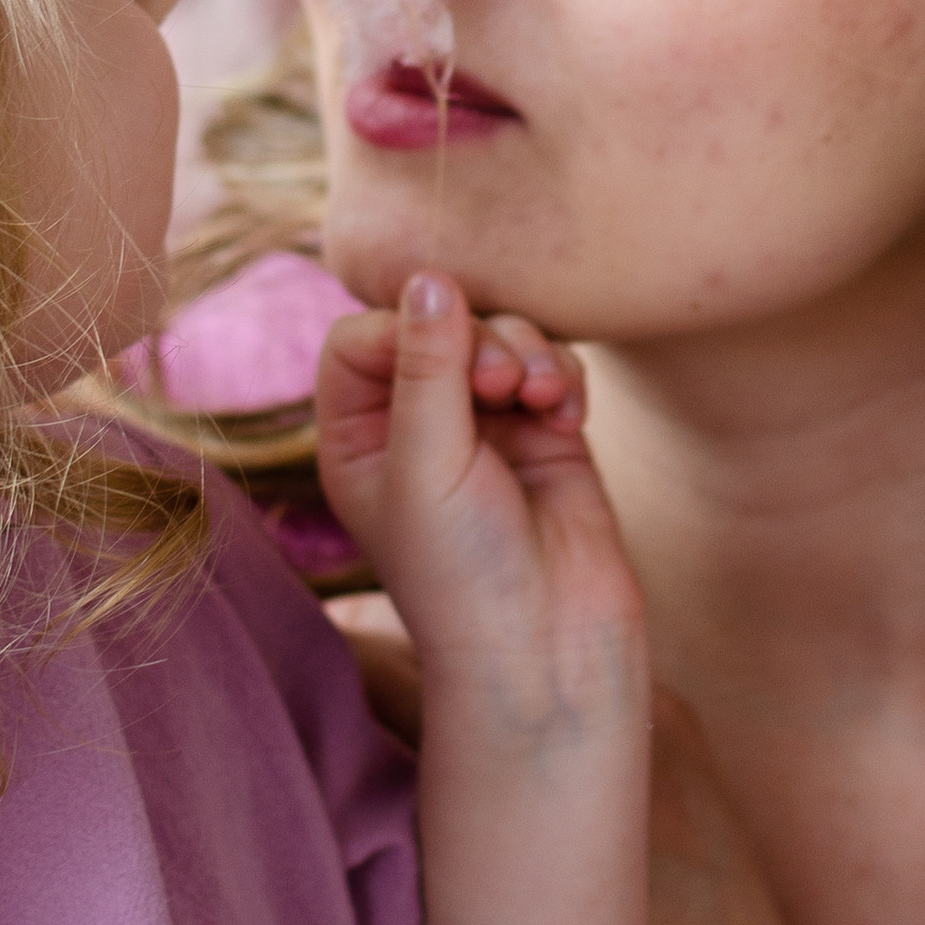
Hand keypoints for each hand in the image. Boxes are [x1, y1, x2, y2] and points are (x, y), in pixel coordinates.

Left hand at [315, 275, 643, 743]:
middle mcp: (416, 428)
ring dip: (527, 353)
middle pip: (437, 324)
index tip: (449, 358)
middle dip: (477, 338)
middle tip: (499, 385)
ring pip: (501, 337)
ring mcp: (484, 430)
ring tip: (540, 399)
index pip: (359, 338)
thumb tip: (428, 276)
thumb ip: (427, 366)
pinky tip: (566, 419)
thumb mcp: (427, 464)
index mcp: (358, 439)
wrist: (550, 648)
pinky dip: (561, 379)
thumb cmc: (464, 574)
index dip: (404, 328)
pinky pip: (551, 367)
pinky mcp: (545, 437)